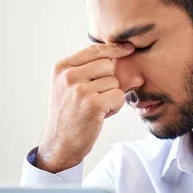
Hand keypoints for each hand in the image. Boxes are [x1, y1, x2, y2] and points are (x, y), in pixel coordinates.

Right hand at [35, 43, 134, 172]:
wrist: (60, 144)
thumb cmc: (70, 115)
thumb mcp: (73, 88)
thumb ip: (95, 72)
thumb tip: (132, 65)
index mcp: (61, 67)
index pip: (94, 49)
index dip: (114, 48)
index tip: (129, 48)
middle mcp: (68, 75)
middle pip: (107, 64)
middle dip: (109, 81)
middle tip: (97, 97)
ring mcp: (79, 89)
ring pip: (114, 82)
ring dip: (111, 96)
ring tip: (96, 108)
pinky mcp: (92, 104)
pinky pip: (118, 96)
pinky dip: (115, 107)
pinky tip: (101, 115)